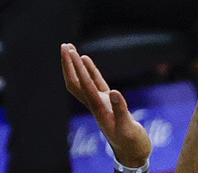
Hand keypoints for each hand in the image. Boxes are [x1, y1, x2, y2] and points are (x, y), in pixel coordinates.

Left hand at [61, 43, 151, 167]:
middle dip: (68, 65)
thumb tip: (114, 91)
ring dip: (76, 65)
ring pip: (83, 81)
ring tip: (71, 49)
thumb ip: (121, 109)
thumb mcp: (127, 127)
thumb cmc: (130, 141)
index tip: (72, 53)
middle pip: (75, 82)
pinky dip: (90, 71)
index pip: (84, 85)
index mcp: (98, 109)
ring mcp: (100, 102)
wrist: (132, 151)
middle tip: (64, 46)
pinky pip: (96, 83)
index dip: (78, 69)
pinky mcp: (108, 102)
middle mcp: (95, 104)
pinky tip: (87, 60)